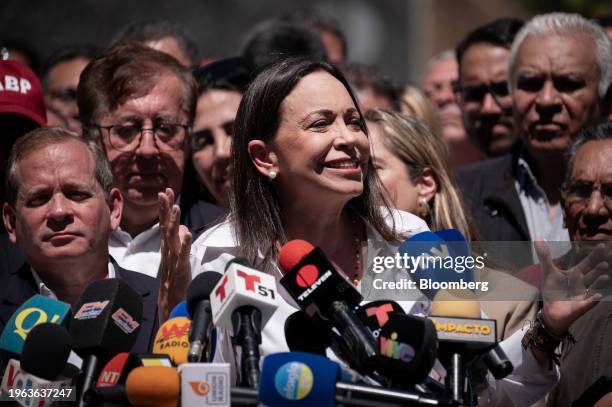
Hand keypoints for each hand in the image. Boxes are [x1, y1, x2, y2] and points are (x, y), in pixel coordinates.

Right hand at [158, 188, 192, 322]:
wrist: (171, 303)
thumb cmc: (176, 279)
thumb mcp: (178, 256)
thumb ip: (179, 241)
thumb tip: (183, 228)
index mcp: (168, 246)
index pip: (165, 223)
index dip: (165, 207)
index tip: (166, 191)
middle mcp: (168, 250)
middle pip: (165, 225)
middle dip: (165, 208)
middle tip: (165, 192)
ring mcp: (173, 259)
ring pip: (172, 238)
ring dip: (173, 222)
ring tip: (176, 207)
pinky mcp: (180, 269)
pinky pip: (183, 255)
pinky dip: (185, 243)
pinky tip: (187, 233)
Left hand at [536, 239, 610, 336]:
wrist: (551, 310)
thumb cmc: (553, 289)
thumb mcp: (547, 271)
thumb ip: (544, 255)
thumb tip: (537, 237)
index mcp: (576, 274)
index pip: (587, 262)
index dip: (594, 254)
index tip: (602, 245)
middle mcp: (583, 283)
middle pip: (592, 273)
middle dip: (599, 267)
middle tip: (605, 260)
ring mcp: (583, 295)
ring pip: (592, 287)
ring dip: (598, 282)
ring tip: (605, 276)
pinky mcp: (580, 306)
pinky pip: (588, 303)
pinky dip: (592, 300)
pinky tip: (597, 295)